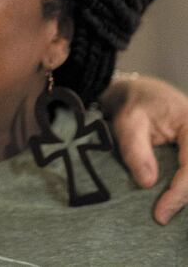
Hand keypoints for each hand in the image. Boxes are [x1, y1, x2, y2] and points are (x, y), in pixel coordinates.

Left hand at [102, 73, 187, 223]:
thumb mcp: (127, 120)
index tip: (161, 213)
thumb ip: (135, 148)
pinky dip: (184, 189)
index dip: (179, 193)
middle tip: (162, 217)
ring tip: (164, 211)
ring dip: (185, 195)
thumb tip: (147, 183)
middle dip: (185, 199)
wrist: (139, 92)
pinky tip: (169, 203)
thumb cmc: (133, 104)